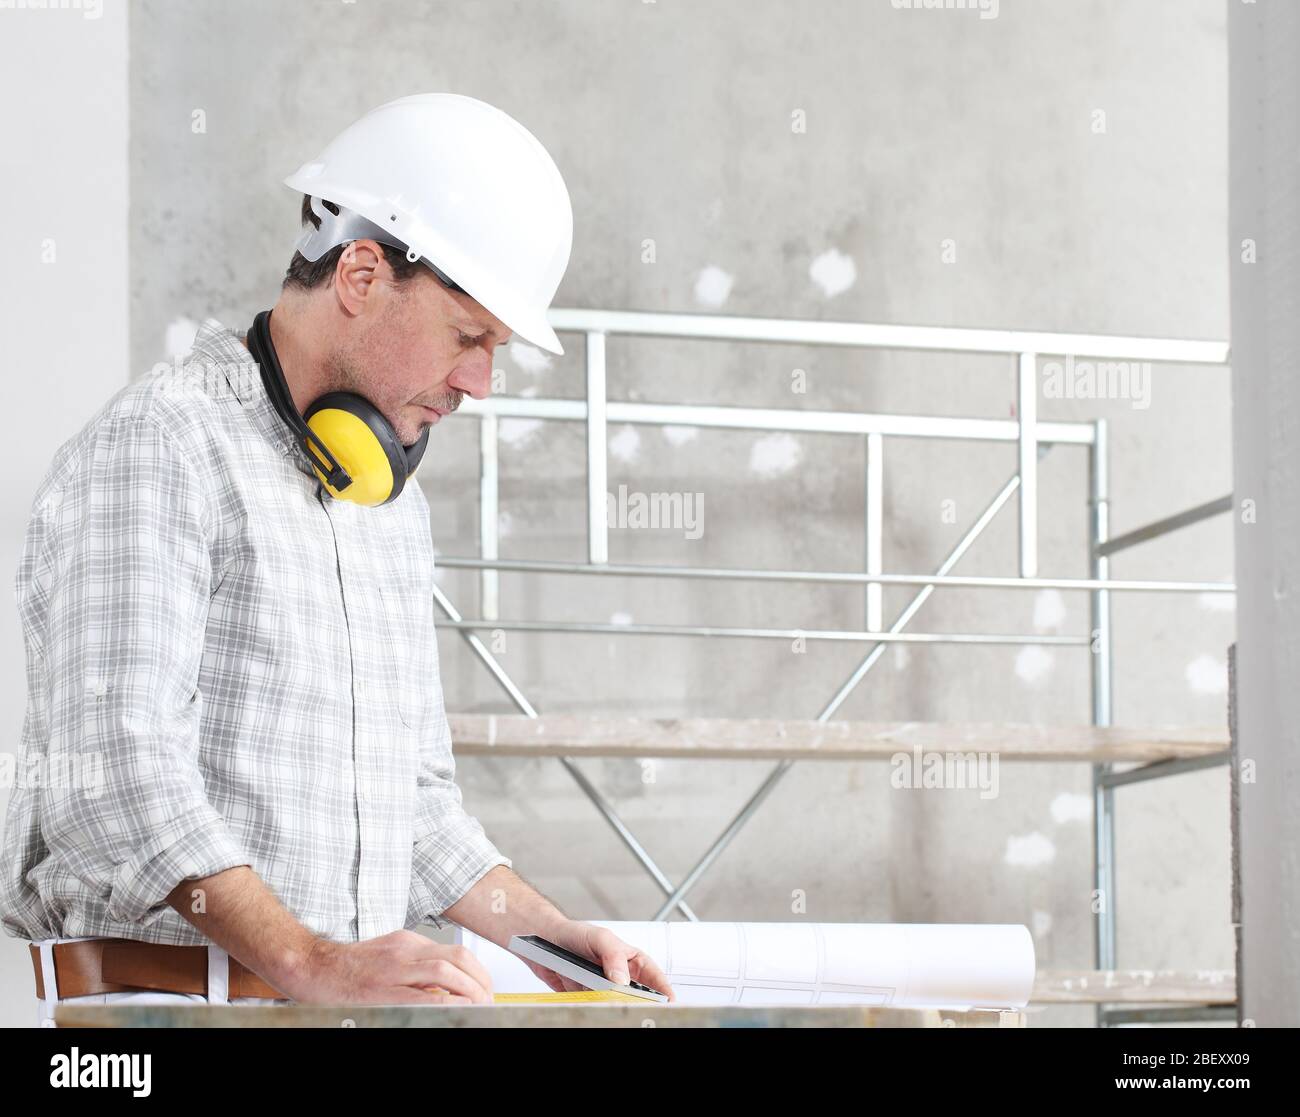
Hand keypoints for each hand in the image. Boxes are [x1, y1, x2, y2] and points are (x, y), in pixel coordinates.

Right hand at [280, 929, 494, 1004]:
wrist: (310, 967)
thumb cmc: (346, 967)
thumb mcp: (387, 956)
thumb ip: (414, 966)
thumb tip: (444, 987)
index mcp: (407, 942)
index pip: (454, 951)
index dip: (476, 971)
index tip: (484, 987)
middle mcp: (405, 950)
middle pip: (457, 958)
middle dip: (480, 980)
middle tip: (488, 999)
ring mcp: (394, 968)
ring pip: (446, 972)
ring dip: (470, 990)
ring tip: (479, 1006)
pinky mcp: (381, 989)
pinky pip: (422, 996)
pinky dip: (445, 1003)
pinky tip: (456, 1011)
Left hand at [523, 921, 675, 1001]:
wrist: (543, 942)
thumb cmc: (575, 934)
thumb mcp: (599, 938)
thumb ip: (613, 956)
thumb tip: (622, 978)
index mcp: (629, 959)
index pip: (652, 976)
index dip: (663, 989)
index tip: (669, 1001)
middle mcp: (618, 975)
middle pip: (636, 995)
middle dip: (641, 1002)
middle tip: (643, 1010)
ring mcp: (602, 989)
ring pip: (617, 1004)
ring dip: (617, 1007)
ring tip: (617, 1009)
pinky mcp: (586, 999)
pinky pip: (596, 1009)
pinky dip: (597, 1011)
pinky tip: (595, 1008)